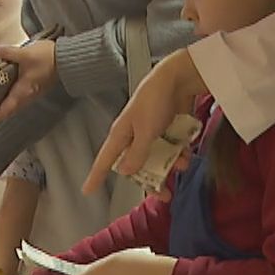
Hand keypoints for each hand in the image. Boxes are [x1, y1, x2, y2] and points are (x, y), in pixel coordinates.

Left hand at [0, 40, 58, 123]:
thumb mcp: (23, 54)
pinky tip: (3, 93)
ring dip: (2, 109)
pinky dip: (8, 100)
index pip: (4, 109)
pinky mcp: (36, 88)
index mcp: (22, 91)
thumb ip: (5, 53)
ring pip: (14, 106)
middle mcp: (27, 96)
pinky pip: (19, 99)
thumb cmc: (47, 58)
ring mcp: (32, 93)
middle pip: (8, 111)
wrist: (67, 59)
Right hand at [86, 48, 205, 193]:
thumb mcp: (145, 131)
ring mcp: (152, 133)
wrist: (178, 79)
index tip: (86, 191)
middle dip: (153, 181)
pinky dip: (179, 153)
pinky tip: (188, 153)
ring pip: (158, 159)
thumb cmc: (155, 102)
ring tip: (183, 165)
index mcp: (122, 135)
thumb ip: (136, 153)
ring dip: (171, 166)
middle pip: (138, 166)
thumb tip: (125, 172)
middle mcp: (135, 136)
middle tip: (165, 195)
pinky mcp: (168, 129)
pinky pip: (171, 149)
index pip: (105, 159)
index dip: (96, 175)